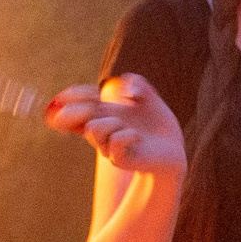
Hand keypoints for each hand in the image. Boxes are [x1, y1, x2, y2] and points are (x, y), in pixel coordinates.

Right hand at [46, 74, 185, 175]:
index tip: (82, 93)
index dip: (71, 95)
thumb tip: (126, 90)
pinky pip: (116, 141)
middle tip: (98, 105)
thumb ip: (137, 82)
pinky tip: (139, 137)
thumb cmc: (158, 124)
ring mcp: (107, 146)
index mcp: (102, 113)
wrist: (174, 152)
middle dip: (77, 108)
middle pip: (67, 117)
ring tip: (130, 126)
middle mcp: (100, 130)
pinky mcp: (120, 159)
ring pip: (93, 127)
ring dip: (111, 121)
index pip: (74, 103)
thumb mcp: (149, 96)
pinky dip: (128, 134)